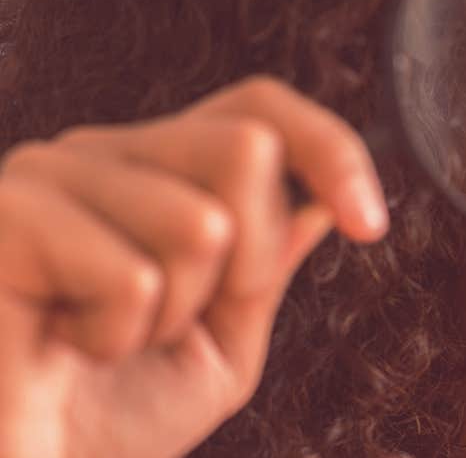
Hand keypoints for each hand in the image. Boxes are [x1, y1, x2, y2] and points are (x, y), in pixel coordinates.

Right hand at [0, 75, 388, 457]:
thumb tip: (319, 197)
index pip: (259, 108)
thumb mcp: (224, 340)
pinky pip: (131, 275)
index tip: (369, 224)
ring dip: (175, 313)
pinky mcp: (6, 217)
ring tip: (109, 339)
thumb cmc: (109, 419)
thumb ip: (268, 264)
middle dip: (249, 260)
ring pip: (201, 221)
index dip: (329, 149)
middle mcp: (100, 153)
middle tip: (182, 321)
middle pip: (246, 148)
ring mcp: (47, 175)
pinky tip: (66, 345)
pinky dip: (116, 336)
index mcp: (154, 170)